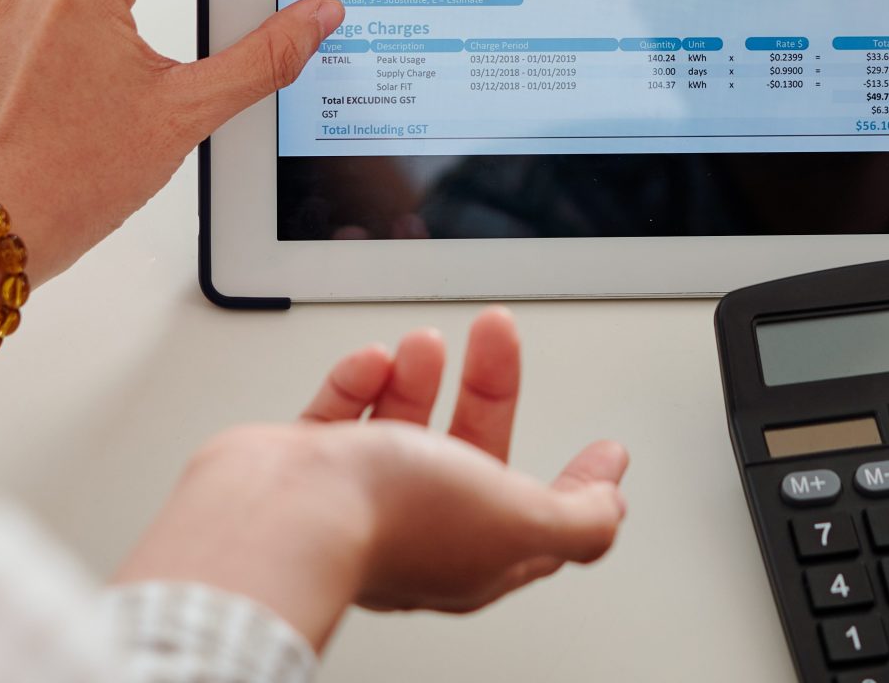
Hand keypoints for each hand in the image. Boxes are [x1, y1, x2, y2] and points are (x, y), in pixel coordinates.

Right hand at [117, 309, 629, 647]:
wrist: (277, 512)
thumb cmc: (386, 520)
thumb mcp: (519, 516)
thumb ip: (578, 519)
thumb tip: (612, 509)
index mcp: (475, 555)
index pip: (545, 521)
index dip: (584, 486)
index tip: (606, 451)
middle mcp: (416, 531)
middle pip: (473, 452)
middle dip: (490, 387)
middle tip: (495, 333)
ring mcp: (358, 501)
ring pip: (404, 428)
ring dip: (420, 377)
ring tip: (422, 343)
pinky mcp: (307, 472)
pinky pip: (339, 416)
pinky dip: (358, 380)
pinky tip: (371, 360)